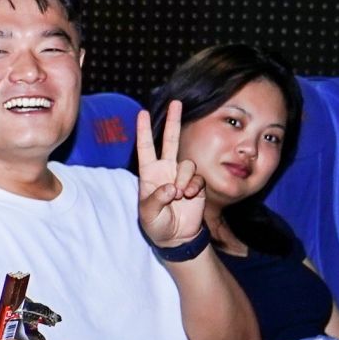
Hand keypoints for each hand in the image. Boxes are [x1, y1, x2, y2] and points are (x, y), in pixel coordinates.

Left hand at [136, 101, 205, 247]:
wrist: (176, 236)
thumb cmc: (156, 224)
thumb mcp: (148, 214)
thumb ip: (156, 199)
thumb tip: (170, 187)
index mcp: (149, 173)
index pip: (146, 148)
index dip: (143, 131)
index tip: (142, 113)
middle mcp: (166, 170)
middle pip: (170, 140)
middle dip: (173, 121)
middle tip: (176, 102)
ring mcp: (181, 175)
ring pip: (187, 163)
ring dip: (184, 178)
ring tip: (180, 195)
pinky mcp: (195, 184)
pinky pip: (197, 177)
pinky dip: (193, 187)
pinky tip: (189, 197)